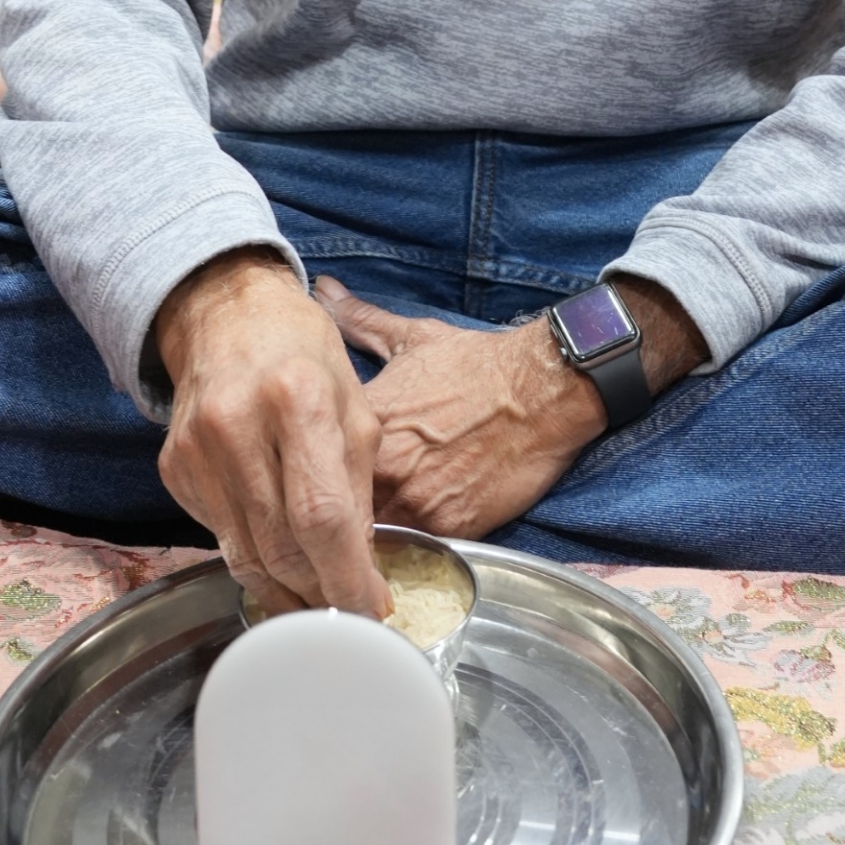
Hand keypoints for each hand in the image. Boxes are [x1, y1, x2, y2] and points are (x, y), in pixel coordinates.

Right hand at [154, 251, 388, 616]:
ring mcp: (197, 450)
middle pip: (280, 546)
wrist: (225, 314)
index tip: (372, 609)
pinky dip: (252, 557)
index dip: (347, 576)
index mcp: (297, 399)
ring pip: (243, 556)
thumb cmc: (304, 355)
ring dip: (285, 589)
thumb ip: (359, 487)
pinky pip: (219, 536)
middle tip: (348, 610)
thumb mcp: (354, 405)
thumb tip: (363, 570)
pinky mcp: (173, 469)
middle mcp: (238, 425)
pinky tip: (277, 555)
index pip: (322, 516)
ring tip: (317, 598)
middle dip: (320, 591)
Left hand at [316, 280, 610, 539]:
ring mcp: (416, 499)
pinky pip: (414, 554)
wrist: (541, 390)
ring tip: (355, 549)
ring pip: (368, 540)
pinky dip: (405, 555)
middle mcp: (383, 465)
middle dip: (327, 518)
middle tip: (323, 526)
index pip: (307, 460)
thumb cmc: (478, 364)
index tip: (304, 479)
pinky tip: (398, 554)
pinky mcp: (450, 526)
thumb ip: (360, 320)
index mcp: (363, 421)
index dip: (303, 473)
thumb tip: (325, 289)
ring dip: (362, 544)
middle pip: (333, 509)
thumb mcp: (413, 338)